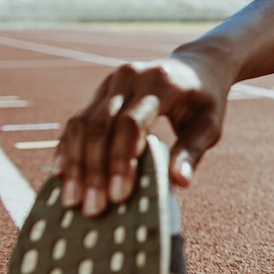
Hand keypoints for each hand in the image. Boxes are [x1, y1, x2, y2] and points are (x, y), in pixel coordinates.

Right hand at [56, 56, 228, 216]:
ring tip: (73, 200)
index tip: (118, 195)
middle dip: (94, 170)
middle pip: (101, 125)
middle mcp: (130, 77)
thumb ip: (192, 151)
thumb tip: (179, 183)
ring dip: (75, 164)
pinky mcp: (99, 92)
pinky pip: (77, 121)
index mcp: (160, 82)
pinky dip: (68, 149)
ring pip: (82, 124)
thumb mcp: (210, 124)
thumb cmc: (206, 100)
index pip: (131, 122)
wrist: (196, 65)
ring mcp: (110, 82)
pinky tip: (63, 175)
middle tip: (92, 208)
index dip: (121, 159)